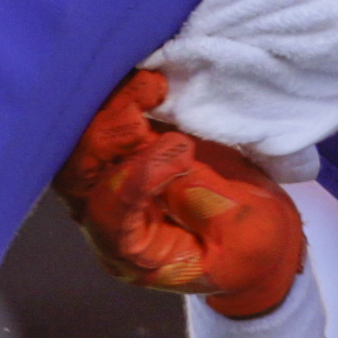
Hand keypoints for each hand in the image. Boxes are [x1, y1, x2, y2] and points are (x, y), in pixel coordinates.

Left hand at [52, 71, 308, 315]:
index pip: (109, 217)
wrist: (258, 237)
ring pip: (83, 143)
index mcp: (135, 256)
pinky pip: (105, 125)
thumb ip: (202, 202)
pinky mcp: (126, 154)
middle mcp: (109, 220)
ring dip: (110, 108)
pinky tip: (151, 82)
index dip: (135, 179)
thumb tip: (170, 158)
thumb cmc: (252, 248)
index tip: (182, 149)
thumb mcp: (242, 236)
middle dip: (106, 131)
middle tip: (150, 100)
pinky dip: (121, 99)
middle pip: (79, 174)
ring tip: (152, 84)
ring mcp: (111, 184)